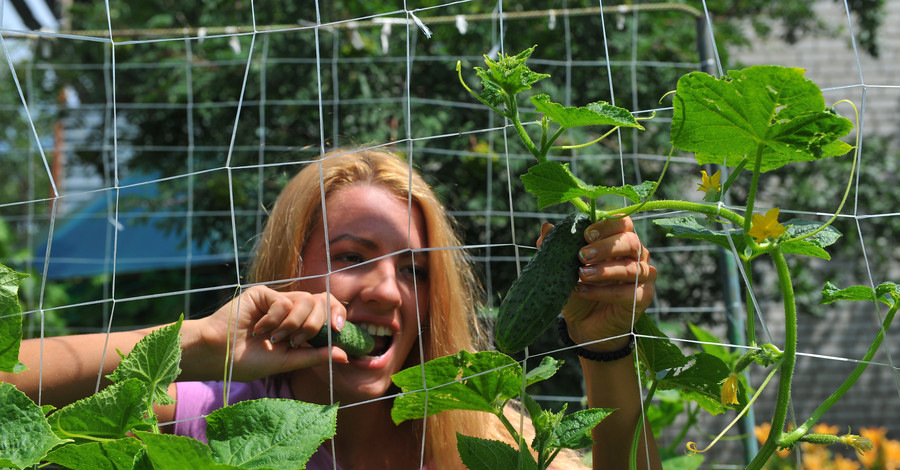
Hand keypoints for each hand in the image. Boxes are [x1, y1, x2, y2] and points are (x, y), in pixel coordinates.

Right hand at [182, 286, 349, 381]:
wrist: (217, 357)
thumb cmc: (247, 361)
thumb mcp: (287, 361)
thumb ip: (314, 356)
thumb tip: (344, 355)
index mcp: (299, 324)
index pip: (327, 309)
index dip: (337, 315)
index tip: (338, 331)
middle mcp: (290, 308)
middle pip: (321, 301)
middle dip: (314, 324)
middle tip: (296, 340)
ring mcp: (276, 299)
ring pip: (305, 300)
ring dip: (294, 324)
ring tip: (276, 338)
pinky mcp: (262, 293)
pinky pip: (283, 301)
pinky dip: (275, 320)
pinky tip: (259, 330)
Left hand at [539, 215, 655, 352]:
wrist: (583, 323)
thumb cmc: (579, 288)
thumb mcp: (564, 267)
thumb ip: (557, 246)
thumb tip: (546, 227)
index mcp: (620, 241)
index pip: (622, 223)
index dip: (606, 225)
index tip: (585, 234)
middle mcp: (636, 255)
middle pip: (631, 242)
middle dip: (605, 247)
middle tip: (581, 255)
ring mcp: (644, 276)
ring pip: (630, 268)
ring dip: (603, 271)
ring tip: (581, 274)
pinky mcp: (643, 297)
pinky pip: (627, 292)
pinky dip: (603, 292)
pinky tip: (583, 291)